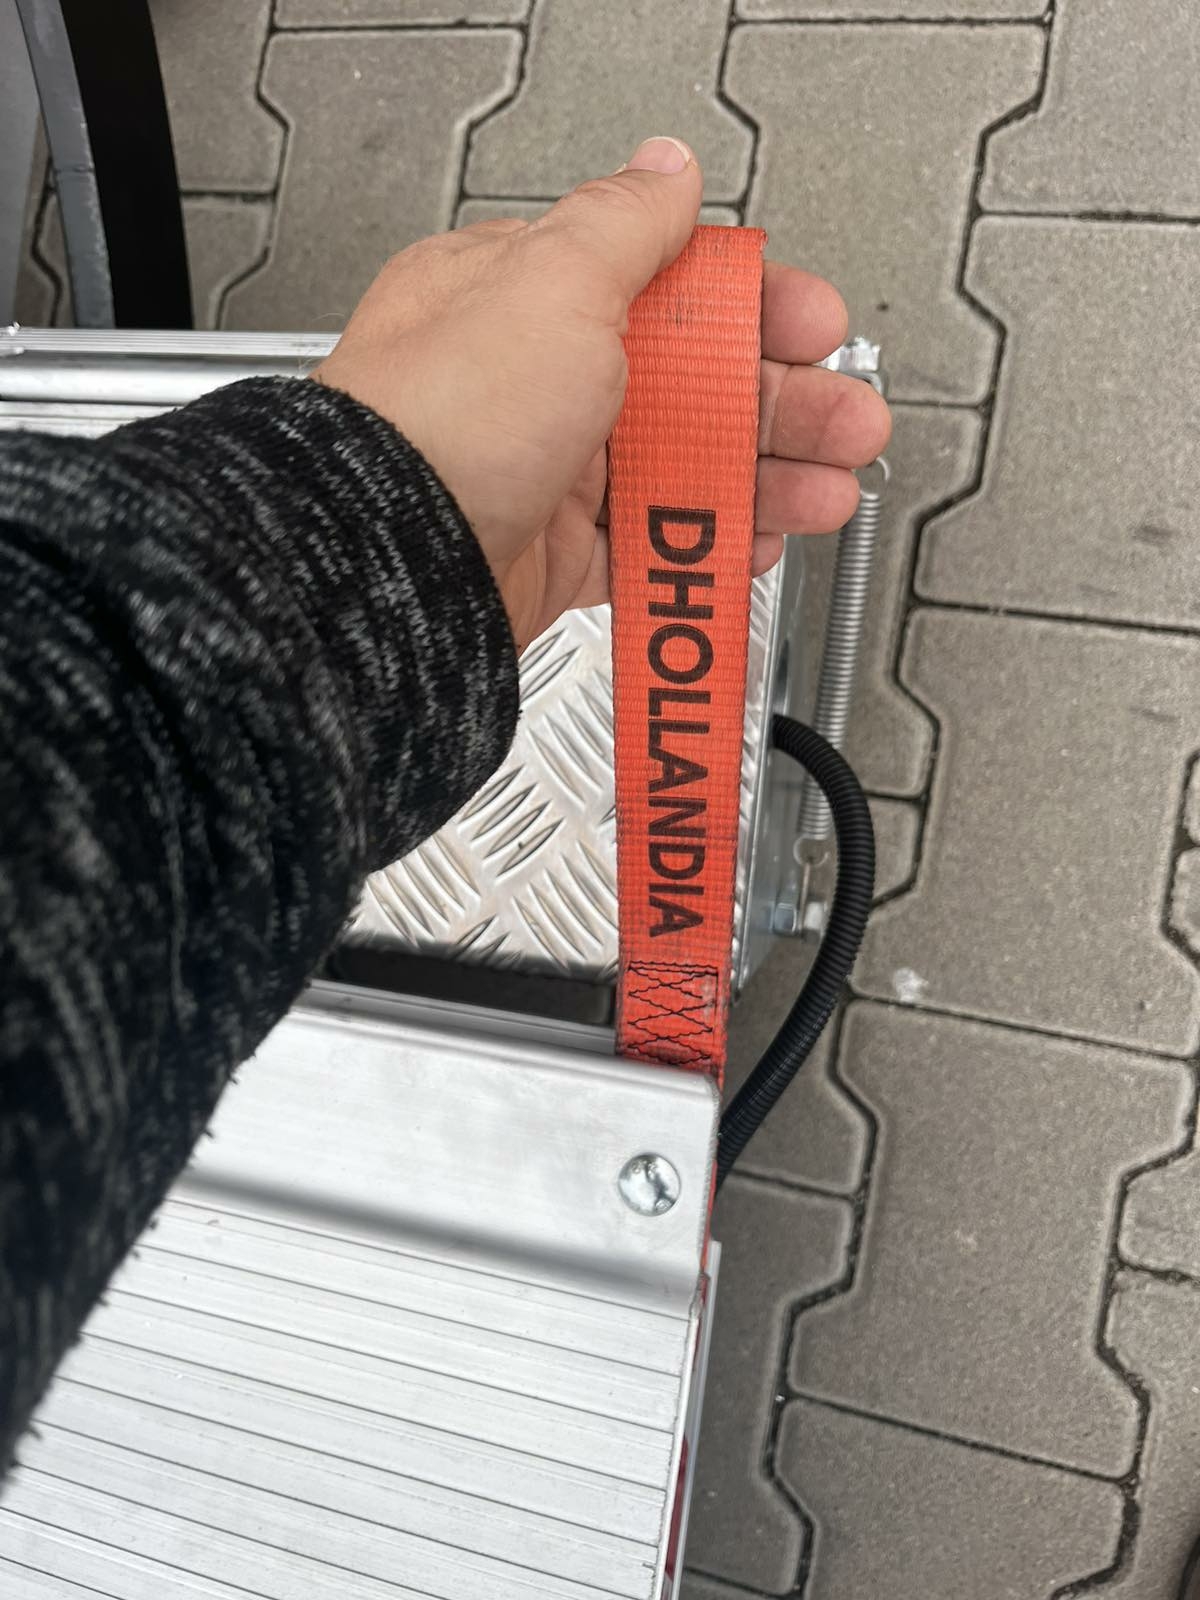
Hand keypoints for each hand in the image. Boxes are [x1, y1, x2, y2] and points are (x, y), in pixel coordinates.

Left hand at [313, 136, 890, 652]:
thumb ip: (623, 225)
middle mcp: (535, 382)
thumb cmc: (445, 416)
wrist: (392, 562)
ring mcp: (548, 472)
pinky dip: (710, 544)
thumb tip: (666, 168)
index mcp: (526, 299)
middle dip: (782, 403)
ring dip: (765, 477)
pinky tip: (756, 541)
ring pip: (681, 468)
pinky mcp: (556, 554)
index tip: (813, 329)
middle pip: (690, 385)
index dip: (752, 307)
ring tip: (827, 492)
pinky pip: (653, 544)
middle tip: (848, 422)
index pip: (665, 288)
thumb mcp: (550, 282)